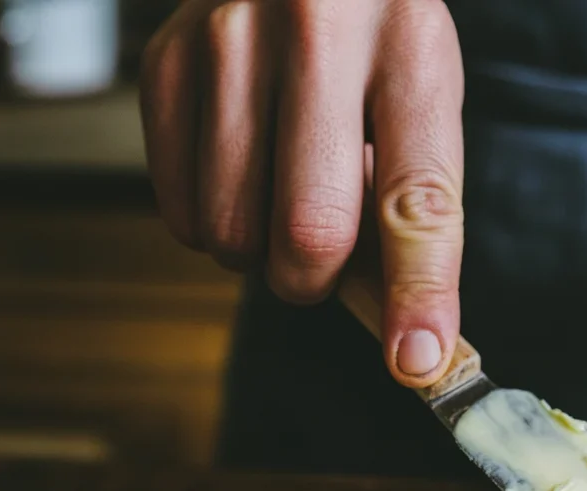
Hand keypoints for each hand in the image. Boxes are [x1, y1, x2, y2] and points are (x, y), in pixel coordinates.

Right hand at [139, 0, 464, 386]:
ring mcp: (227, 41)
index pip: (415, 199)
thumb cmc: (374, 38)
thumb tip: (409, 339)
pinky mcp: (165, 60)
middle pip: (309, 232)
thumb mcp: (421, 99)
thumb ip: (414, 210)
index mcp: (409, 47)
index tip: (418, 362)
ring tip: (282, 194)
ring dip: (260, 254)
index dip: (417, 293)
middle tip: (324, 253)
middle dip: (318, 279)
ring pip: (231, 232)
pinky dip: (210, 226)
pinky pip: (178, 209)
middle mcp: (316, 32)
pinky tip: (240, 178)